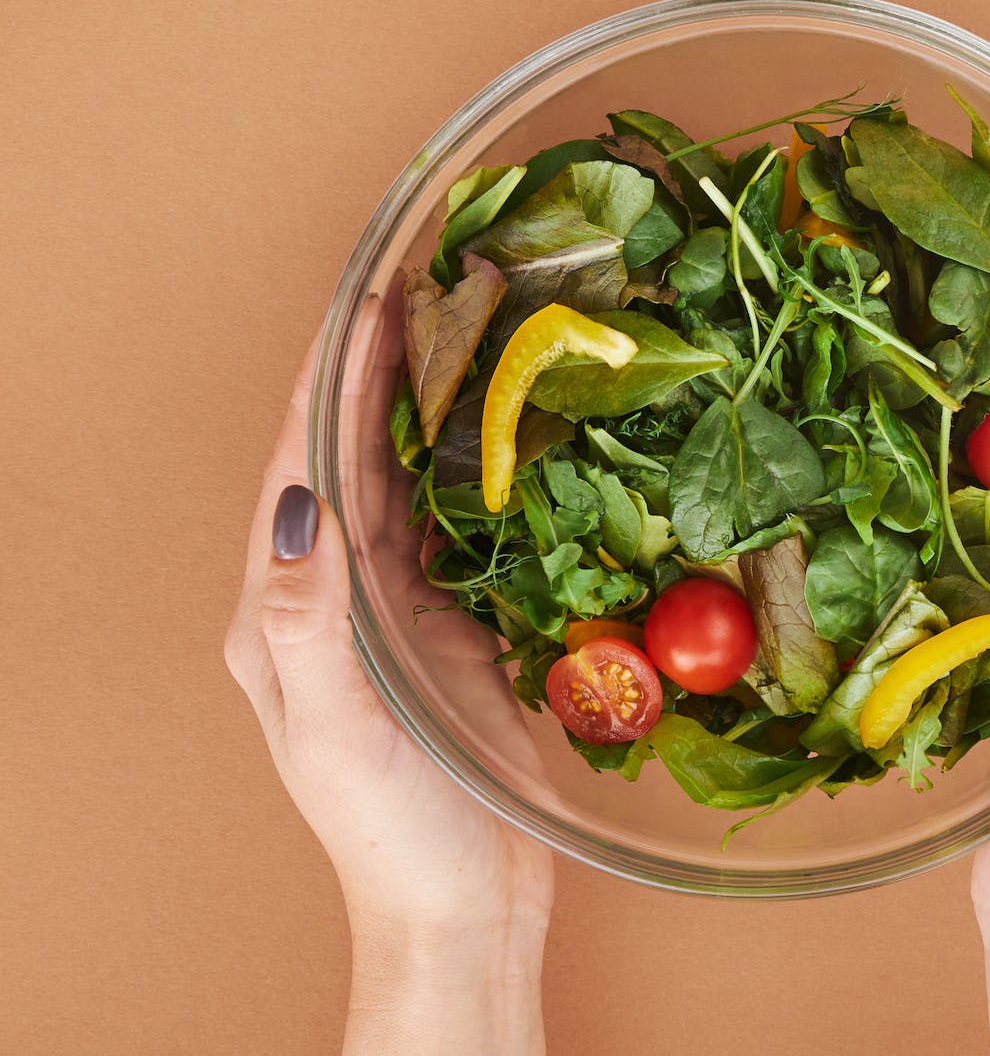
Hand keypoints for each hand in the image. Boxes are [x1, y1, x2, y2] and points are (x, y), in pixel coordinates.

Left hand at [224, 322, 553, 1054]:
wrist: (463, 904)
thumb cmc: (393, 832)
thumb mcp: (340, 731)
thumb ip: (309, 621)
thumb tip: (295, 505)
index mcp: (281, 613)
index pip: (298, 469)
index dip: (329, 382)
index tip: (368, 301)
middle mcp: (330, 595)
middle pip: (348, 456)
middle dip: (377, 370)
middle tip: (427, 285)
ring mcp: (392, 606)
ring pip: (404, 479)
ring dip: (427, 404)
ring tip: (466, 327)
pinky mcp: (450, 623)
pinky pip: (458, 524)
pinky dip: (477, 465)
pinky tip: (508, 422)